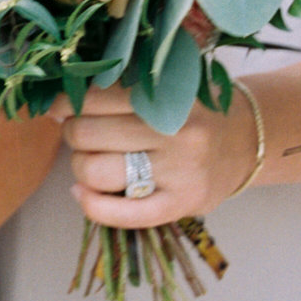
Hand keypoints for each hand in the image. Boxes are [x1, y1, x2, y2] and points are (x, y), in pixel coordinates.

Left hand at [61, 85, 258, 227]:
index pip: (92, 98)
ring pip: (93, 172)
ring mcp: (181, 172)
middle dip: (74, 133)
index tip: (63, 107)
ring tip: (94, 159)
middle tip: (85, 133)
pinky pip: (120, 214)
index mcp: (169, 96)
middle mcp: (177, 133)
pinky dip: (90, 205)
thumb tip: (55, 106)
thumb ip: (118, 89)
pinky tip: (81, 193)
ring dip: (80, 166)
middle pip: (85, 134)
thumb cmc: (190, 110)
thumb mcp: (164, 86)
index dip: (66, 103)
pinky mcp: (181, 204)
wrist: (245, 140)